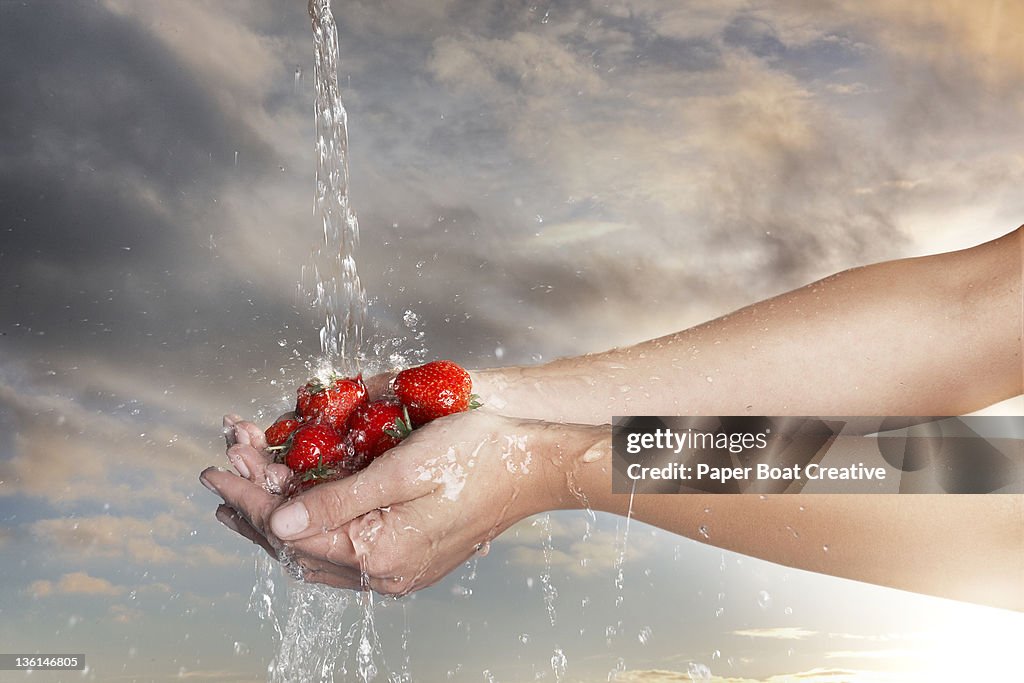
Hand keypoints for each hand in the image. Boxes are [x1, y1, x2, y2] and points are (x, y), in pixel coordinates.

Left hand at [204, 408, 606, 593]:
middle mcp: (387, 573)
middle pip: (299, 549)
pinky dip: (311, 532)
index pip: (293, 529)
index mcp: (382, 552)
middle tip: (220, 477)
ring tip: (241, 504)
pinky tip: (299, 519)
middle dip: (253, 510)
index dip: (249, 495)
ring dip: (276, 524)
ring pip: (318, 555)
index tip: (217, 467)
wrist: (536, 467)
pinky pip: (344, 555)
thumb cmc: (478, 455)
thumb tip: (278, 524)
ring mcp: (400, 571)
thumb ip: (337, 500)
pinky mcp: (411, 559)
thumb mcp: (403, 469)